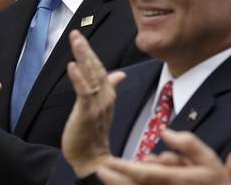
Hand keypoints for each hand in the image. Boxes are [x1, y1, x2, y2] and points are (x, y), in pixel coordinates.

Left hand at [61, 30, 125, 177]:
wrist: (92, 159)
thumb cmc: (94, 133)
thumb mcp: (102, 107)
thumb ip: (109, 87)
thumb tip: (119, 73)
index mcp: (108, 94)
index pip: (100, 68)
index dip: (90, 52)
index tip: (80, 37)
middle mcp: (105, 97)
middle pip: (96, 67)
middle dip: (85, 49)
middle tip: (75, 33)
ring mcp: (97, 104)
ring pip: (91, 75)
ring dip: (83, 57)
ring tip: (75, 41)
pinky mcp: (87, 112)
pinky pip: (84, 92)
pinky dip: (78, 78)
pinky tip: (72, 66)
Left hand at [97, 130, 230, 184]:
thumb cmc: (212, 180)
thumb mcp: (208, 159)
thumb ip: (188, 144)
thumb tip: (166, 133)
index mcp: (175, 179)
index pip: (143, 173)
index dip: (123, 168)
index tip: (107, 162)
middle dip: (114, 179)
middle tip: (99, 169)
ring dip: (120, 183)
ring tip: (108, 173)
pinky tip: (119, 180)